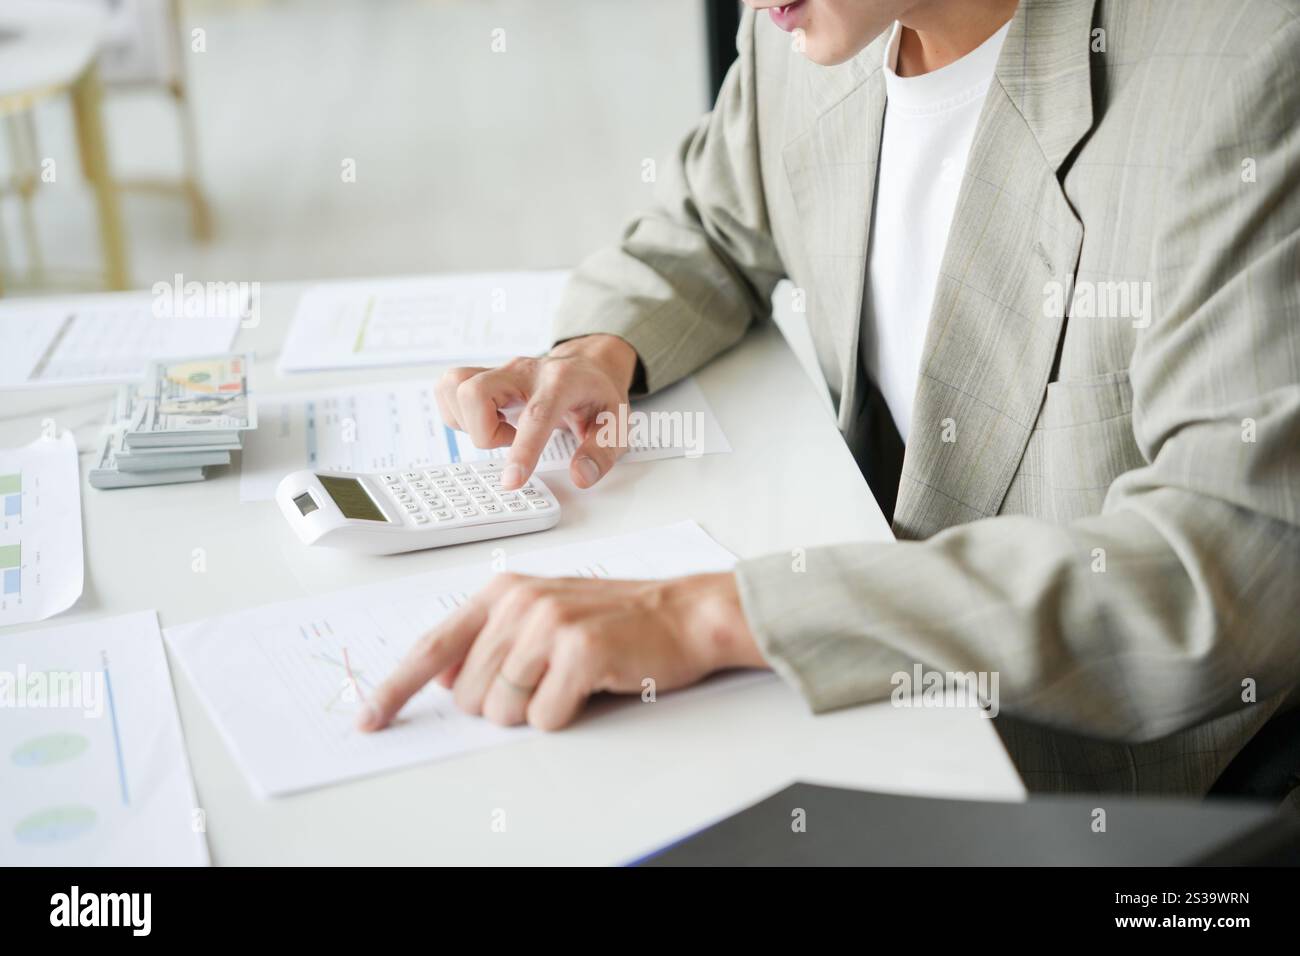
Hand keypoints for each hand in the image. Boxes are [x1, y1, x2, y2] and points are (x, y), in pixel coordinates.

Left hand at [357, 571, 765, 731]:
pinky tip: (591, 685)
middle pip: (469, 696)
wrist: (683, 613)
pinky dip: (567, 715)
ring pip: (503, 710)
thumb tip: (447, 684)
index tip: (369, 720)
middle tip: (549, 679)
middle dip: (504, 705)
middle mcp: (518, 602)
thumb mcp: (544, 615)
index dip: (394, 689)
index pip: (432, 648)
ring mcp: (548, 623)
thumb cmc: (614, 620)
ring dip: (537, 710)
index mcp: (502, 593)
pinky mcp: (578, 649)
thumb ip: (492, 641)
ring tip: (572, 678)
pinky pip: (545, 718)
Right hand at [436, 334, 638, 491]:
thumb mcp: (616, 425)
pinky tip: (487, 422)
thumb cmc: (597, 396)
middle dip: (483, 432)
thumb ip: (601, 452)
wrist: (587, 365)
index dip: (522, 450)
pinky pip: (449, 389)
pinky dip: (458, 414)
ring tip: (501, 430)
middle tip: (510, 441)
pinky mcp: (484, 374)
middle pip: (475, 391)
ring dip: (468, 422)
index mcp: (562, 381)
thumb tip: (580, 475)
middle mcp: (525, 370)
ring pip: (455, 386)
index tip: (512, 481)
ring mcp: (500, 370)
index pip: (535, 415)